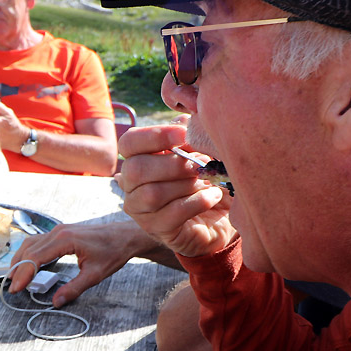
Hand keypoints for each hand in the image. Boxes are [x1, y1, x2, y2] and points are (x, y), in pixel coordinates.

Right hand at [8, 221, 142, 306]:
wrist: (124, 236)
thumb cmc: (113, 252)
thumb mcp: (94, 275)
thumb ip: (74, 289)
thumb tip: (56, 302)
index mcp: (65, 240)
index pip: (36, 257)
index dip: (23, 274)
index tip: (16, 289)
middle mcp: (58, 232)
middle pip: (29, 250)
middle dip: (18, 270)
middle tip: (12, 288)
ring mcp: (58, 230)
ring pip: (30, 244)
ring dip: (20, 260)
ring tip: (14, 278)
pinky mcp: (60, 232)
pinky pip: (38, 242)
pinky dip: (29, 254)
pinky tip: (27, 264)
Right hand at [116, 124, 236, 257]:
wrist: (221, 217)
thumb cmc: (206, 180)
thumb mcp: (199, 151)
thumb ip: (188, 134)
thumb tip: (184, 120)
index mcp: (138, 160)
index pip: (128, 143)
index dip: (153, 136)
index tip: (183, 134)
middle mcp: (132, 186)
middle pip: (136, 169)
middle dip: (173, 164)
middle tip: (200, 164)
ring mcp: (141, 211)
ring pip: (152, 194)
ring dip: (186, 184)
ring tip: (208, 180)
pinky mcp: (158, 230)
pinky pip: (172, 214)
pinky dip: (197, 202)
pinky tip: (214, 196)